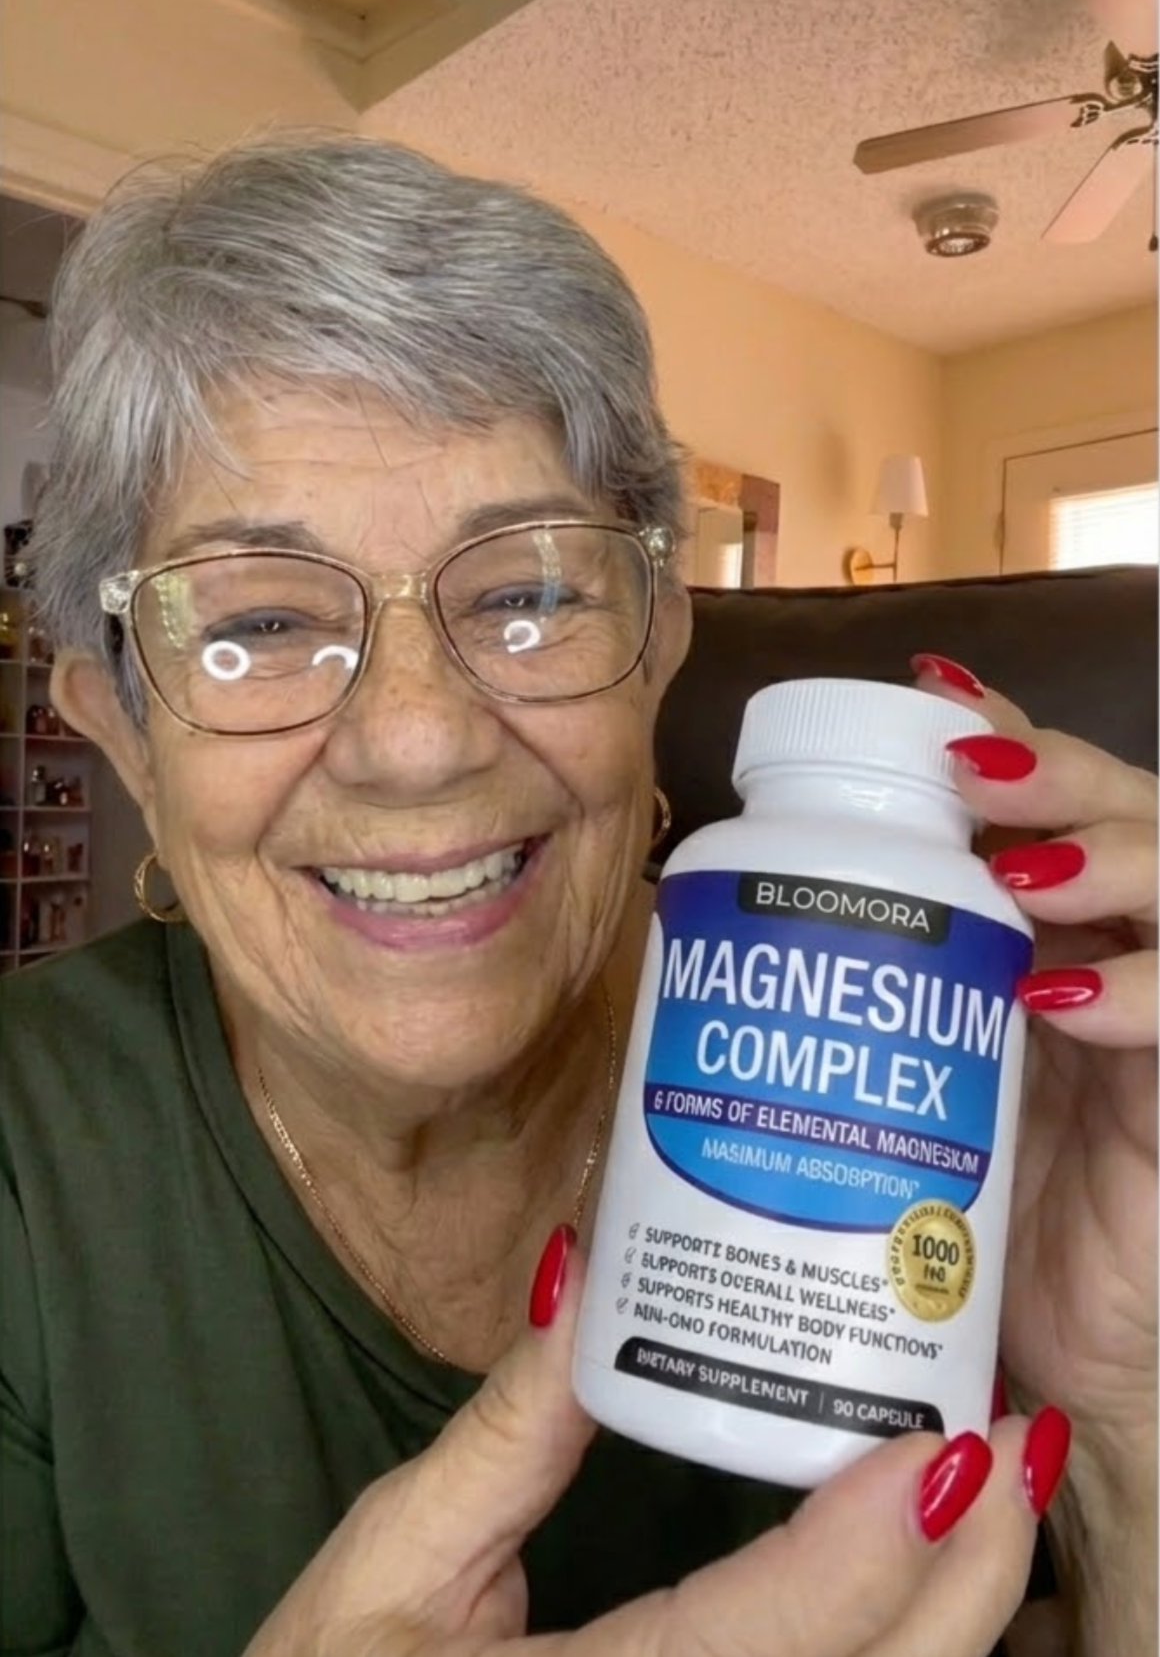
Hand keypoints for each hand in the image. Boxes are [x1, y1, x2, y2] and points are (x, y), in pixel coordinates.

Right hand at [245, 1234, 1044, 1656]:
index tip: (948, 1443)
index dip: (867, 1549)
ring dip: (955, 1618)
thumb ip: (503, 1434)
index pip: (764, 1642)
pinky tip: (920, 1565)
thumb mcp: (389, 1562)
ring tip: (981, 1485)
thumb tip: (590, 1270)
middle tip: (1012, 1440)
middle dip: (967, 1586)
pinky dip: (903, 1646)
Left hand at [911, 656, 1157, 1483]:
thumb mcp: (900, 1078)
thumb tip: (716, 936)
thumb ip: (852, 999)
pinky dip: (1140, 992)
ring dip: (1105, 855)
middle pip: (1121, 810)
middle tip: (968, 769)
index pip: (1040, 800)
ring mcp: (1157, 1018)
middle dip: (1051, 771)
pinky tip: (1064, 996)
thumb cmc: (956, 1204)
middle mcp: (1110, 951)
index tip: (926, 693)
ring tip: (1022, 872)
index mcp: (1037, 930)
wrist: (1046, 1348)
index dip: (1000, 733)